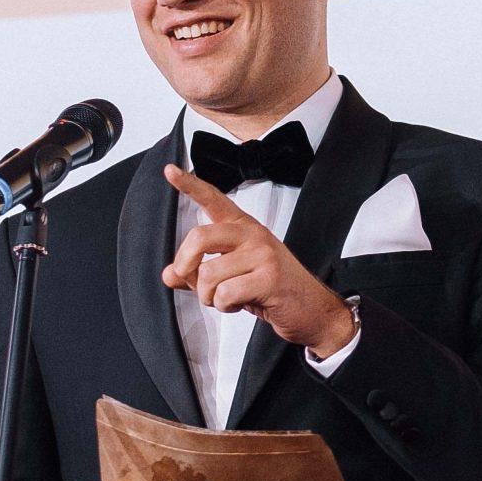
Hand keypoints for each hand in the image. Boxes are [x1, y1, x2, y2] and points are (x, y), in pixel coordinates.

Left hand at [162, 163, 358, 358]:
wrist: (312, 309)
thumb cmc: (272, 289)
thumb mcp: (232, 277)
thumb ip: (198, 273)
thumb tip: (169, 275)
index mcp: (242, 227)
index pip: (213, 199)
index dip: (190, 185)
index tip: (170, 171)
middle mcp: (252, 234)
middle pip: (199, 237)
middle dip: (186, 266)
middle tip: (193, 282)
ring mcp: (262, 253)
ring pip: (208, 274)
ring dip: (209, 297)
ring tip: (226, 299)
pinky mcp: (269, 277)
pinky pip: (225, 293)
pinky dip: (225, 307)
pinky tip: (239, 305)